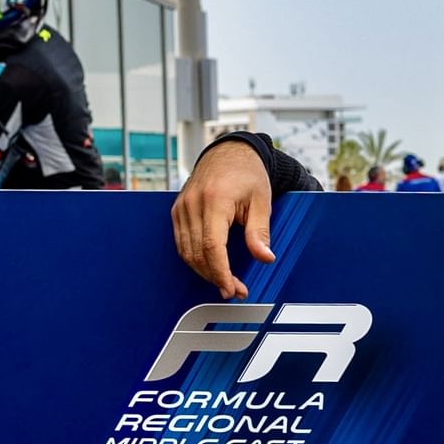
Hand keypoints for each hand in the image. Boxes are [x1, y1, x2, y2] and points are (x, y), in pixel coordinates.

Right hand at [171, 141, 270, 299]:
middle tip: (235, 290)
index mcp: (215, 200)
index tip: (232, 288)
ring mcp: (182, 207)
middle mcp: (193, 203)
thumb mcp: (261, 201)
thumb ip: (260, 232)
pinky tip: (211, 267)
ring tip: (225, 282)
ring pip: (186, 252)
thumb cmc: (247, 174)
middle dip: (215, 277)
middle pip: (197, 253)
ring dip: (204, 272)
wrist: (229, 153)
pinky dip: (195, 259)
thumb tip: (265, 258)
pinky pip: (181, 243)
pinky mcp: (177, 210)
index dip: (221, 273)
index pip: (211, 246)